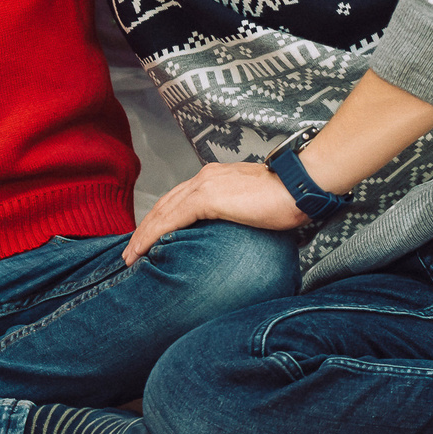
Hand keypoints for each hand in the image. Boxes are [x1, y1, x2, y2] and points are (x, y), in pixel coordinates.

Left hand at [124, 160, 309, 262]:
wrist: (301, 185)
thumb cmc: (289, 198)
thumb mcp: (256, 206)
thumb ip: (239, 213)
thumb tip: (236, 232)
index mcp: (216, 177)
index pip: (179, 199)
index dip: (161, 219)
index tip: (149, 239)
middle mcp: (205, 176)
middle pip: (165, 204)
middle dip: (145, 228)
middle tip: (131, 252)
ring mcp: (205, 184)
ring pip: (162, 212)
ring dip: (143, 235)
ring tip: (131, 256)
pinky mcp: (207, 197)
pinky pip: (170, 220)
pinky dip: (153, 236)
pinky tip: (143, 250)